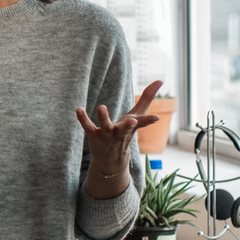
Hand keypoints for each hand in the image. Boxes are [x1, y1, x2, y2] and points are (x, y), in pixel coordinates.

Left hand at [75, 79, 161, 199]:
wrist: (111, 159)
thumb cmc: (126, 131)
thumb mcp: (137, 115)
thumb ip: (147, 97)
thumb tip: (160, 80)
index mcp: (132, 126)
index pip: (143, 123)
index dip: (149, 120)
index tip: (156, 118)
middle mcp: (121, 132)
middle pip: (126, 129)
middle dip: (129, 125)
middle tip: (133, 121)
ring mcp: (107, 135)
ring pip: (106, 127)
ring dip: (104, 118)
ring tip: (102, 107)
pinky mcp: (94, 136)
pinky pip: (88, 127)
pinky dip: (83, 119)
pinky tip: (78, 109)